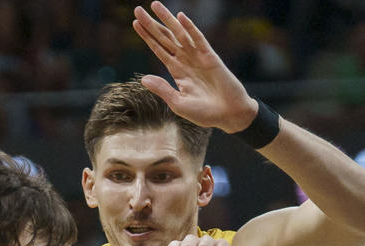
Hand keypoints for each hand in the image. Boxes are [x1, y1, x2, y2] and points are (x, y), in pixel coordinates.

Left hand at [133, 3, 255, 133]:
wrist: (229, 115)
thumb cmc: (205, 114)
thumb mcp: (179, 103)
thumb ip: (163, 89)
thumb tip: (144, 79)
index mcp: (177, 72)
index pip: (159, 49)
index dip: (147, 37)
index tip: (135, 24)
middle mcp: (186, 61)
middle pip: (165, 38)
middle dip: (152, 24)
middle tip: (137, 10)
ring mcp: (198, 57)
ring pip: (179, 34)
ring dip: (167, 20)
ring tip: (154, 5)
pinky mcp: (211, 57)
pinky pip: (198, 39)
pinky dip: (190, 28)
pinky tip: (180, 17)